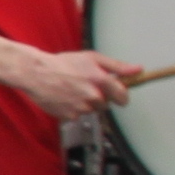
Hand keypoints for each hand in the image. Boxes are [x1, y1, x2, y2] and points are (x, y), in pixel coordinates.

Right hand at [13, 48, 138, 121]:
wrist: (36, 74)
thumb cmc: (62, 64)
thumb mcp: (92, 58)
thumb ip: (117, 66)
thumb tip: (138, 70)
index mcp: (100, 81)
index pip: (123, 97)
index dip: (121, 96)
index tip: (117, 94)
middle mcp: (93, 96)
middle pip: (105, 104)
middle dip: (99, 97)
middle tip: (85, 86)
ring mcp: (81, 108)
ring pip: (91, 110)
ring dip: (85, 103)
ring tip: (72, 90)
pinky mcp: (69, 116)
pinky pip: (77, 116)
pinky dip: (73, 109)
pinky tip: (64, 98)